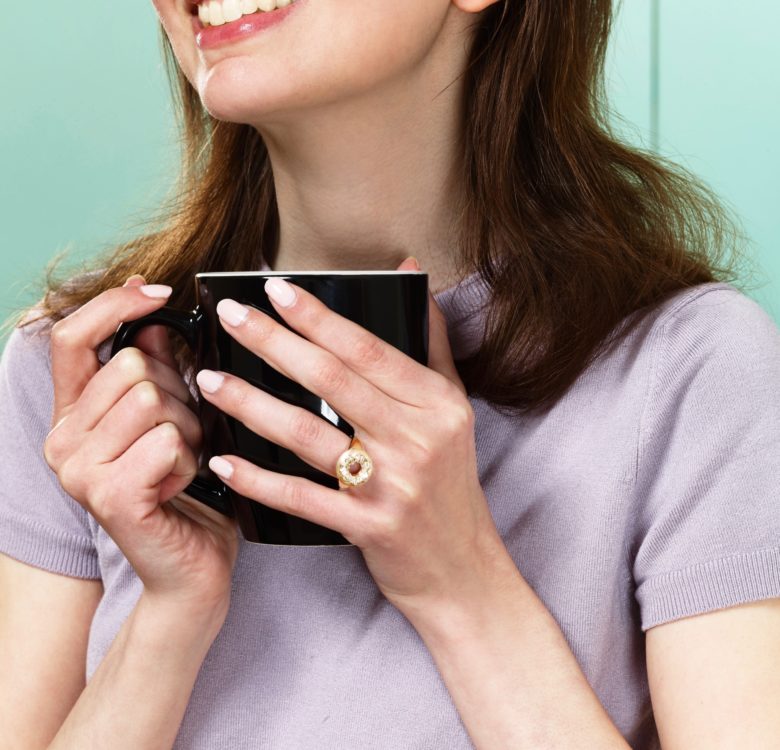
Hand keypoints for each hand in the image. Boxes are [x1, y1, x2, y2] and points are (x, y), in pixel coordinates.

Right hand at [43, 275, 238, 620]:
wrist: (190, 566)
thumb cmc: (187, 491)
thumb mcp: (172, 419)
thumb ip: (157, 370)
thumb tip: (152, 319)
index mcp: (73, 416)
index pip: (71, 337)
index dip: (113, 305)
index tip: (157, 292)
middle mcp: (62, 441)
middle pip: (132, 366)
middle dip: (178, 395)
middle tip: (184, 435)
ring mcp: (79, 471)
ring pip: (153, 398)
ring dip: (189, 428)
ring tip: (185, 462)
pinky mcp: (110, 496)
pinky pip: (168, 440)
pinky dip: (191, 459)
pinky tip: (183, 485)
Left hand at [195, 259, 504, 617]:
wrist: (460, 568)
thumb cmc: (450, 482)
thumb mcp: (453, 408)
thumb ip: (430, 340)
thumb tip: (411, 271)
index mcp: (436, 405)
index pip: (369, 349)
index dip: (319, 317)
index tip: (275, 289)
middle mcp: (417, 440)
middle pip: (332, 381)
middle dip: (275, 343)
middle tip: (231, 316)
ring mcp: (391, 487)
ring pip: (308, 435)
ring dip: (253, 405)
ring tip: (210, 380)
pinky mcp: (367, 529)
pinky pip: (302, 498)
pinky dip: (259, 480)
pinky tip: (223, 460)